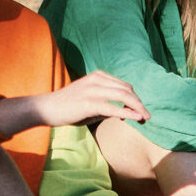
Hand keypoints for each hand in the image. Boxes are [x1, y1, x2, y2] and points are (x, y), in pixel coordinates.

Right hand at [12, 71, 147, 130]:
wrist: (47, 108)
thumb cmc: (68, 106)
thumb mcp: (89, 98)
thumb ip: (106, 102)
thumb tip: (125, 112)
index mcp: (98, 76)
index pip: (124, 85)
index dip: (135, 98)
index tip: (140, 110)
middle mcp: (97, 80)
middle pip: (127, 90)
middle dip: (139, 103)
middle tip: (147, 115)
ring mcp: (93, 90)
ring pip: (123, 96)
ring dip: (137, 107)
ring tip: (145, 117)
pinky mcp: (89, 103)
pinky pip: (113, 108)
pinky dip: (127, 113)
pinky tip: (136, 118)